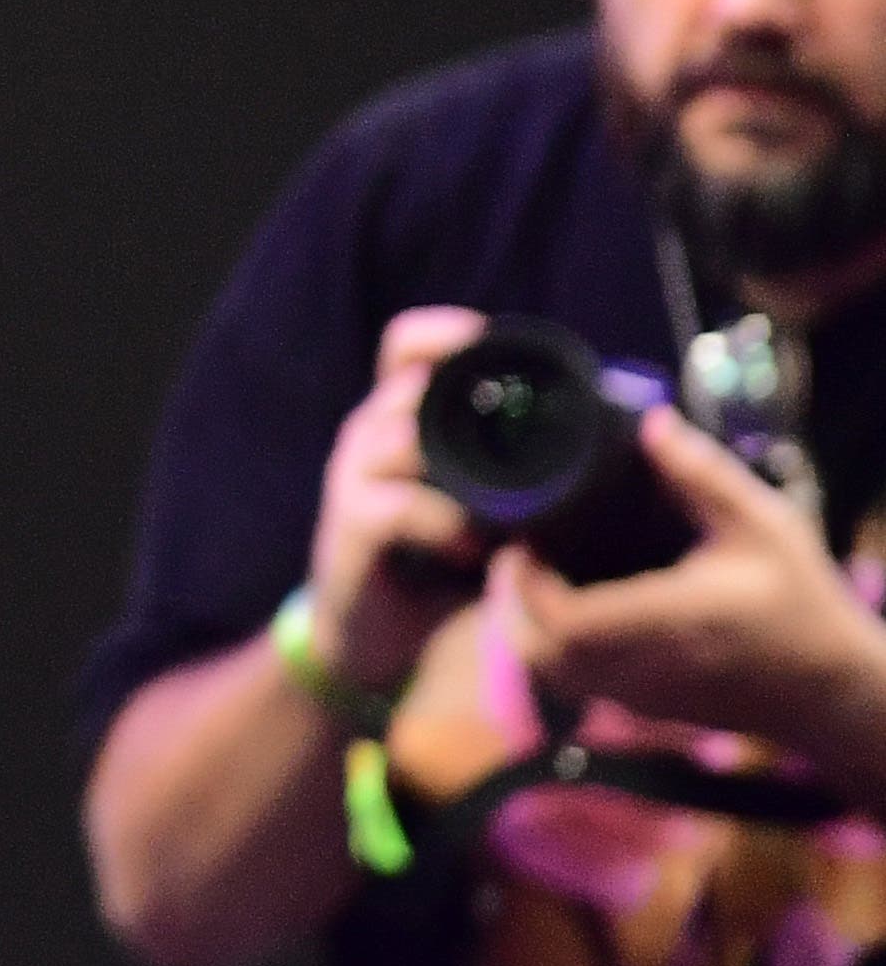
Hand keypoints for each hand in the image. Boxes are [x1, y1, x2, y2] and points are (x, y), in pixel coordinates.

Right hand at [308, 304, 493, 698]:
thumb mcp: (483, 504)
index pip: (409, 344)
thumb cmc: (442, 561)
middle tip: (530, 439)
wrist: (377, 632)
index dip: (450, 332)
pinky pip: (404, 506)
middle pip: (410, 380)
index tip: (497, 346)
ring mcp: (355, 476)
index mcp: (405, 418)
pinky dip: (449, 525)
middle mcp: (374, 433)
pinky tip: (477, 549)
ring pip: (407, 437)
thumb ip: (519, 469)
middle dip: (473, 404)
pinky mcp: (351, 525)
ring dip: (468, 471)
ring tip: (514, 509)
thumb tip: (613, 440)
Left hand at [500, 410, 885, 783]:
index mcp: (672, 620)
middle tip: (523, 555)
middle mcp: (649, 668)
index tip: (525, 540)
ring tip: (542, 578)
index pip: (566, 620)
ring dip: (530, 630)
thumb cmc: (806, 606)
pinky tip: (576, 610)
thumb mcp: (766, 527)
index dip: (527, 583)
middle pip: (540, 654)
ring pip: (554, 677)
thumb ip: (703, 476)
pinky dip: (559, 653)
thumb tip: (651, 422)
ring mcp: (647, 700)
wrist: (839, 693)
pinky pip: (581, 688)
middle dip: (513, 604)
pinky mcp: (651, 712)